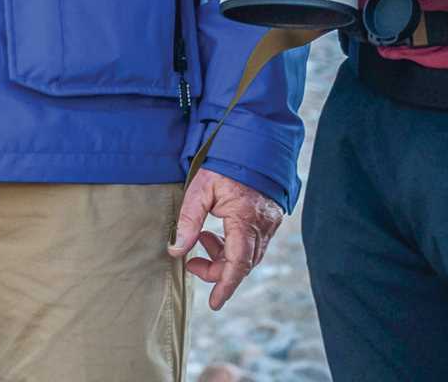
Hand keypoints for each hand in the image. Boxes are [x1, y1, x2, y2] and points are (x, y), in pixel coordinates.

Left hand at [169, 169, 285, 310]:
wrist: (254, 143)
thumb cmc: (225, 164)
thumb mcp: (200, 189)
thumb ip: (188, 221)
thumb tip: (176, 251)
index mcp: (245, 218)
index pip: (238, 263)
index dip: (225, 285)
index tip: (214, 304)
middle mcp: (262, 225)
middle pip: (242, 264)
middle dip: (217, 271)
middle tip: (192, 264)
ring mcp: (269, 223)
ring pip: (248, 256)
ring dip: (224, 258)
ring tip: (203, 240)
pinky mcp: (270, 219)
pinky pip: (253, 244)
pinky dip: (234, 247)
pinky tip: (216, 234)